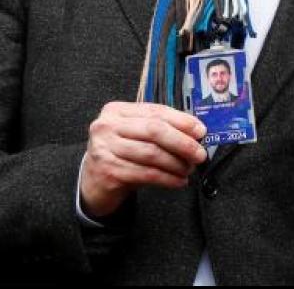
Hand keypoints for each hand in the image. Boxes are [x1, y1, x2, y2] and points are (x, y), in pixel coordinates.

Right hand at [79, 101, 206, 218]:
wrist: (93, 182)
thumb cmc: (121, 154)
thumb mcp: (137, 135)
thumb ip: (161, 128)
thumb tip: (197, 132)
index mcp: (117, 110)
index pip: (156, 111)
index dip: (182, 121)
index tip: (201, 131)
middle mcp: (107, 126)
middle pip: (154, 131)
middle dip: (182, 143)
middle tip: (200, 154)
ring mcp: (104, 149)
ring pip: (152, 154)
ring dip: (176, 164)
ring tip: (189, 170)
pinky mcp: (107, 171)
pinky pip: (146, 174)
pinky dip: (167, 179)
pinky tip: (178, 181)